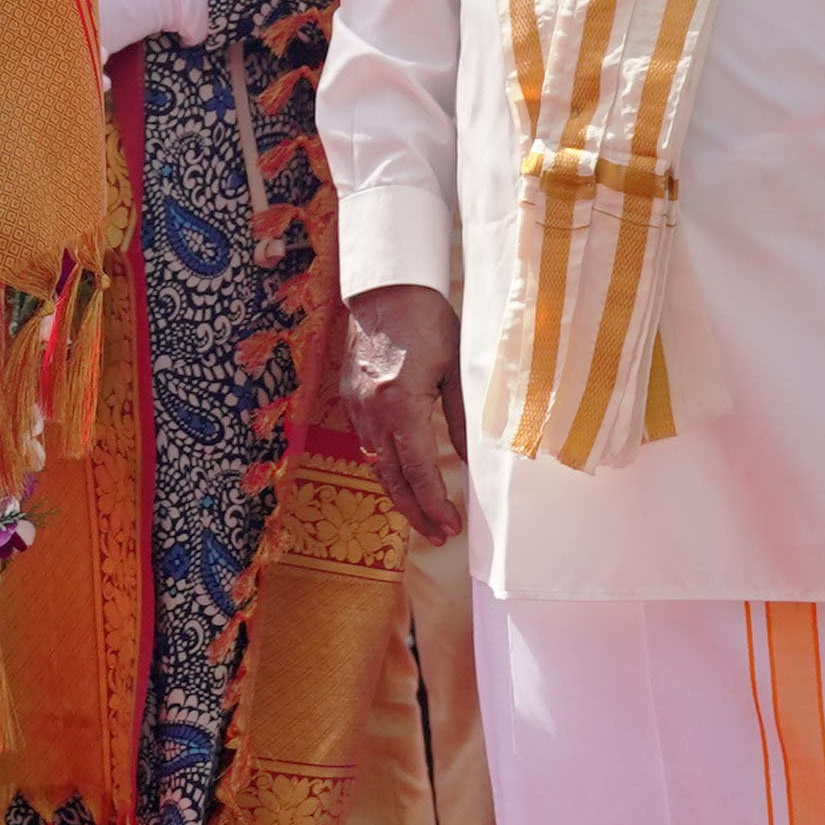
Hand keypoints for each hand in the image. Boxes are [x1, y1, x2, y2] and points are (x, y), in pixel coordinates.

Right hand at [343, 282, 468, 544]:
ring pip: (376, 464)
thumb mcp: (456, 370)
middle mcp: (373, 411)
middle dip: (416, 511)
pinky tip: (404, 477)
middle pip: (392, 477)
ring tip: (424, 516)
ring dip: (400, 493)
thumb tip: (473, 463)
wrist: (387, 289)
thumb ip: (463, 420)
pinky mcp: (351, 398)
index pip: (418, 470)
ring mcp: (357, 406)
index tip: (450, 526)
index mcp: (401, 404)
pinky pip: (368, 443)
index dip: (434, 503)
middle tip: (438, 535)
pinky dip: (386, 466)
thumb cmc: (430, 321)